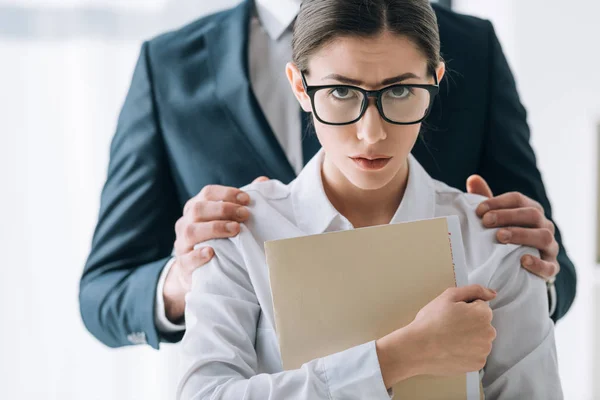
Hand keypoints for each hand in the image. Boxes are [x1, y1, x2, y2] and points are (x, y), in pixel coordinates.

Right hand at [163, 177, 268, 322]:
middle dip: (223, 209)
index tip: (246, 199)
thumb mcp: (227, 220)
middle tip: (245, 214)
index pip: (207, 193)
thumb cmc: (218, 240)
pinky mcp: (183, 265)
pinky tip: (211, 253)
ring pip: (191, 232)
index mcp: (196, 208)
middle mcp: (185, 223)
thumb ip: (242, 202)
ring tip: (235, 230)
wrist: (197, 272)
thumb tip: (263, 181)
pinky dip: (198, 255)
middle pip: (198, 209)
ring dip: (214, 228)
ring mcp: (182, 244)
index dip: (226, 193)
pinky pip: (187, 259)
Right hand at [377, 285, 496, 387]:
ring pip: (479, 340)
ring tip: (449, 339)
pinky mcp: (477, 364)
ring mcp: (484, 351)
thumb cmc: (431, 320)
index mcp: (483, 314)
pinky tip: (452, 350)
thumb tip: (492, 294)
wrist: (418, 348)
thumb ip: (474, 290)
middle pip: (482, 324)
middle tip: (449, 326)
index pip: (480, 307)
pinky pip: (475, 354)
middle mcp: (489, 333)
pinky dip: (466, 353)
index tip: (451, 314)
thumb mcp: (449, 296)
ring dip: (469, 338)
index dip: (464, 309)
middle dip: (469, 323)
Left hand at [467, 175, 558, 280]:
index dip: (498, 202)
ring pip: (543, 236)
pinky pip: (550, 267)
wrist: (519, 266)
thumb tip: (473, 178)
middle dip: (508, 216)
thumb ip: (485, 199)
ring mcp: (550, 247)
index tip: (479, 210)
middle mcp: (544, 225)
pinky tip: (523, 260)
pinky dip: (538, 263)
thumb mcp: (495, 217)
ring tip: (500, 237)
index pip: (518, 199)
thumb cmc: (505, 236)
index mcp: (531, 210)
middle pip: (532, 214)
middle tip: (486, 221)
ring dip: (521, 235)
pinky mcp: (551, 268)